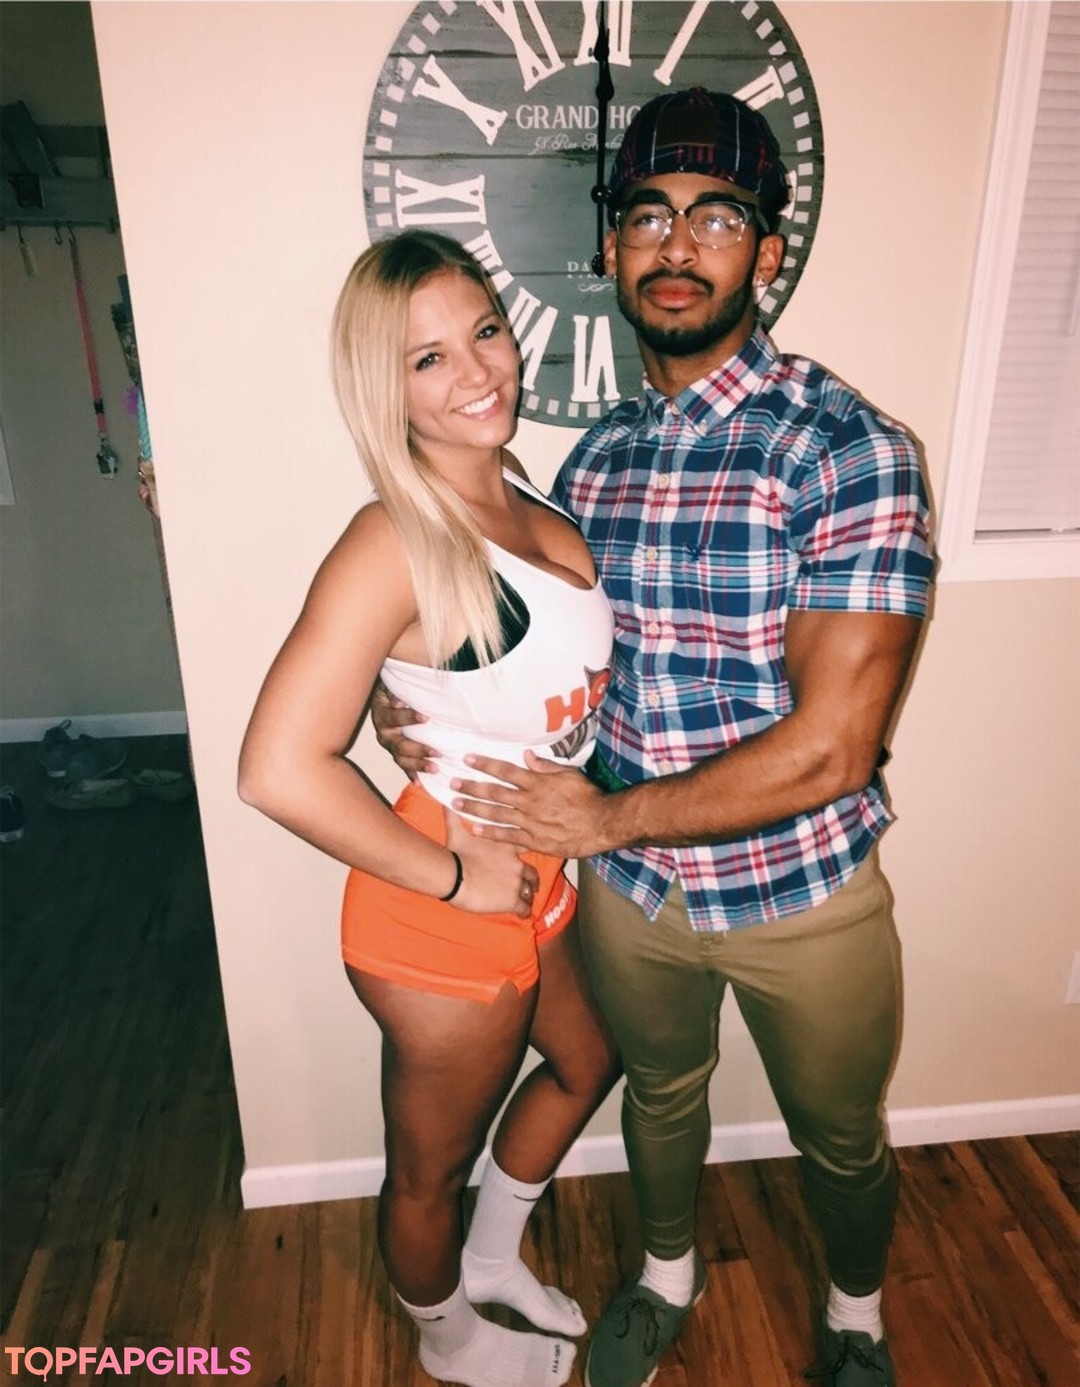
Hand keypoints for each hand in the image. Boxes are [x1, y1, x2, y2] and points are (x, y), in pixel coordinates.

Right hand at [370, 680, 435, 779]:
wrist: (384, 698)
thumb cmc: (394, 689)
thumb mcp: (393, 684)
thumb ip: (397, 690)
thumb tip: (400, 700)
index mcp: (382, 714)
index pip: (393, 718)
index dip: (407, 718)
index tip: (426, 717)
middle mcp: (383, 733)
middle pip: (398, 745)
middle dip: (418, 749)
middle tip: (437, 752)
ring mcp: (390, 745)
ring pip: (401, 759)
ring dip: (418, 765)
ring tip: (435, 768)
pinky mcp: (396, 753)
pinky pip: (403, 767)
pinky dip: (411, 775)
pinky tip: (421, 784)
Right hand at [445, 812, 539, 916]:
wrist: (455, 876)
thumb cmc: (455, 854)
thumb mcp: (456, 831)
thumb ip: (455, 816)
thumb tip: (446, 800)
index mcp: (506, 846)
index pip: (526, 845)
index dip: (528, 850)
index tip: (530, 853)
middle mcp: (516, 863)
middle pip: (532, 872)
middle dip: (532, 879)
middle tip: (532, 884)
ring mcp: (516, 882)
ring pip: (529, 890)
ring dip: (528, 895)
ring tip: (527, 900)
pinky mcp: (512, 900)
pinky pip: (524, 908)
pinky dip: (524, 911)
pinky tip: (522, 914)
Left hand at [452, 751, 611, 857]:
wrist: (602, 824)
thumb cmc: (588, 796)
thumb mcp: (569, 774)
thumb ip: (545, 766)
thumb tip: (527, 755)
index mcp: (536, 783)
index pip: (505, 771)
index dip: (485, 764)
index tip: (468, 759)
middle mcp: (529, 802)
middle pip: (494, 792)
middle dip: (471, 786)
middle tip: (452, 783)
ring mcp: (529, 822)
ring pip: (496, 814)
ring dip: (474, 808)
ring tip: (456, 803)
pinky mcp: (534, 840)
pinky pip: (507, 837)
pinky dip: (490, 833)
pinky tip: (475, 830)